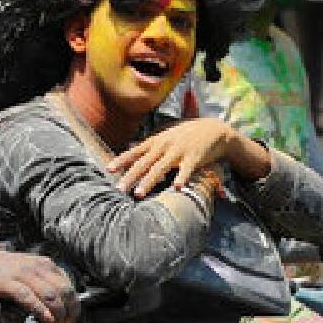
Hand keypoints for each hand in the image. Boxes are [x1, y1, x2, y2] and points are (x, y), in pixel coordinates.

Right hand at [0, 249, 78, 322]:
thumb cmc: (7, 271)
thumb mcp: (31, 271)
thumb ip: (46, 283)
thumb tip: (62, 306)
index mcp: (46, 265)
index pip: (68, 285)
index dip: (73, 305)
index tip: (71, 318)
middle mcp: (38, 267)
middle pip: (63, 291)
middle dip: (68, 311)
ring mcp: (23, 274)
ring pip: (49, 294)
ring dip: (57, 313)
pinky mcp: (8, 283)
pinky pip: (29, 297)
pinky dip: (40, 310)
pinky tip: (46, 320)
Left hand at [107, 119, 267, 196]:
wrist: (214, 129)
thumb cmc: (186, 134)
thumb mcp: (166, 135)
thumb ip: (148, 144)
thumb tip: (129, 146)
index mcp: (156, 141)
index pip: (135, 152)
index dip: (122, 160)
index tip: (108, 169)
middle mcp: (164, 145)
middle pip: (144, 162)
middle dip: (130, 176)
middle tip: (119, 189)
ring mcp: (179, 151)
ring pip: (160, 167)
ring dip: (149, 181)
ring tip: (138, 193)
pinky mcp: (194, 157)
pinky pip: (186, 170)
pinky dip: (181, 178)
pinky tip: (176, 188)